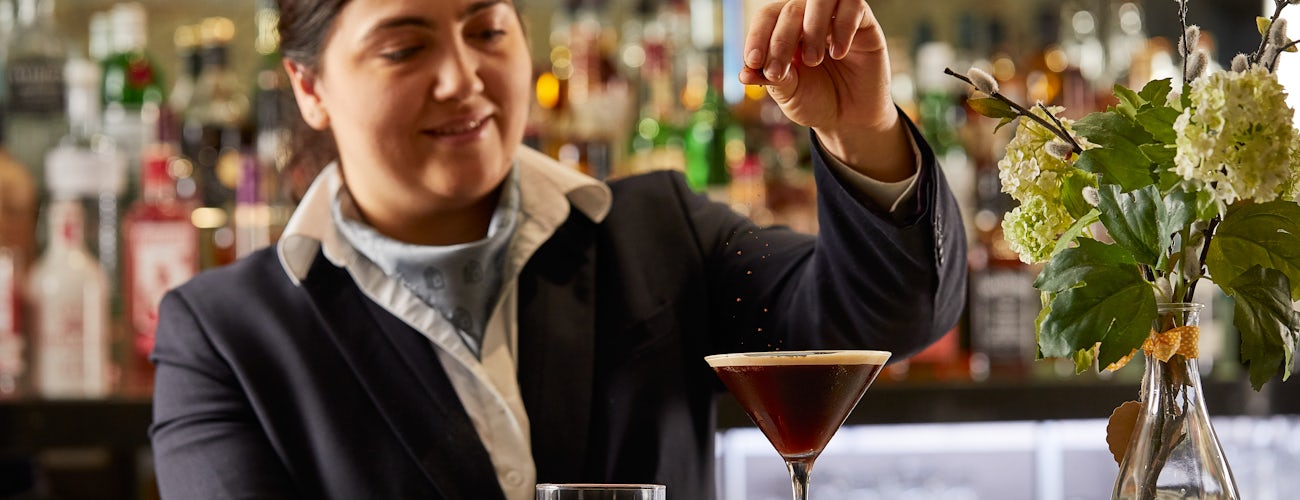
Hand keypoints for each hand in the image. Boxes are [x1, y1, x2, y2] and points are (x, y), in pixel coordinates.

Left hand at [740, 0, 913, 179]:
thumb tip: (743, 73)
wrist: (850, 120)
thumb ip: (771, 79)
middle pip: (789, 10)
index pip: (768, 17)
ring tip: (813, 60)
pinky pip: (854, 5)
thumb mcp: (789, 94)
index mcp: (785, 32)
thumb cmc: (817, 102)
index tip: (753, 62)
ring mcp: (836, 19)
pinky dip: (843, 27)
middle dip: (780, 42)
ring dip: (812, 28)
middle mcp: (809, 19)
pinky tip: (839, 53)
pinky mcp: (864, 23)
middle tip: (780, 72)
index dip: (757, 36)